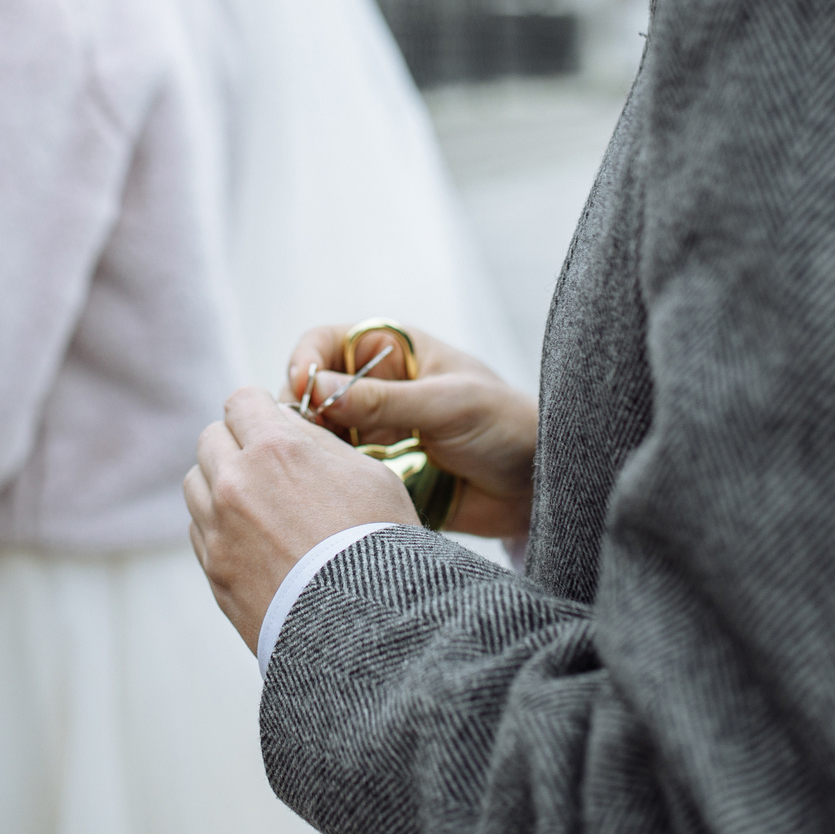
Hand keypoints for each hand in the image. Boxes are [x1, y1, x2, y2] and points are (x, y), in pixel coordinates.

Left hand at [186, 387, 416, 651]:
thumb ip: (319, 443)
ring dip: (220, 483)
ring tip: (257, 505)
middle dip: (237, 444)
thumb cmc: (378, 544)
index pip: (242, 401)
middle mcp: (235, 482)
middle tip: (267, 466)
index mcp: (274, 447)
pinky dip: (218, 525)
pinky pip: (200, 528)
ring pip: (196, 482)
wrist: (364, 626)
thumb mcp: (369, 473)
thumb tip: (290, 427)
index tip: (273, 425)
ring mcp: (217, 528)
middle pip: (211, 438)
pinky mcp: (213, 569)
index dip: (260, 410)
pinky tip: (253, 541)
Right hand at [286, 324, 537, 540]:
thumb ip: (386, 399)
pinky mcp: (374, 472)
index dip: (305, 361)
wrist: (533, 486)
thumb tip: (319, 389)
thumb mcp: (447, 404)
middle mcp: (373, 388)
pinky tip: (336, 491)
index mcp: (390, 352)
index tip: (301, 389)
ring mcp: (372, 432)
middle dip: (302, 413)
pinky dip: (330, 480)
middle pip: (310, 393)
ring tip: (323, 467)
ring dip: (314, 450)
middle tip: (306, 437)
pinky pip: (337, 473)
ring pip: (318, 436)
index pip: (325, 343)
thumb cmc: (505, 424)